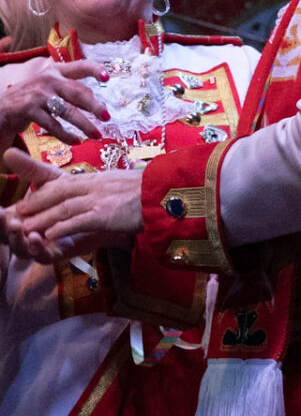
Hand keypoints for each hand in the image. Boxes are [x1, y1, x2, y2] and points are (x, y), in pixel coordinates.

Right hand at [0, 58, 109, 145]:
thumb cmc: (29, 99)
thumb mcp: (47, 87)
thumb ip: (67, 89)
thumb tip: (96, 103)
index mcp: (55, 70)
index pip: (80, 66)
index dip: (95, 69)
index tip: (107, 78)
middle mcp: (48, 79)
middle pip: (78, 91)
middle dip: (95, 106)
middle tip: (107, 117)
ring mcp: (38, 94)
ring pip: (68, 110)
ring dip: (84, 124)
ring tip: (96, 134)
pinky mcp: (28, 109)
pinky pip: (53, 124)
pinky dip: (66, 135)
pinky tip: (75, 141)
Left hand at [1, 149, 142, 260]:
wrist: (169, 195)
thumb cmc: (147, 194)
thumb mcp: (120, 187)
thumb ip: (103, 191)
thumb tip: (89, 201)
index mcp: (97, 179)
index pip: (62, 183)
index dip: (40, 193)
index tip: (24, 203)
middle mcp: (96, 185)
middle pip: (57, 192)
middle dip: (34, 204)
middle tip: (15, 215)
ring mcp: (101, 198)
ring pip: (64, 207)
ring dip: (42, 219)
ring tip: (24, 229)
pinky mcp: (108, 214)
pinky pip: (80, 221)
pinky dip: (63, 228)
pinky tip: (50, 236)